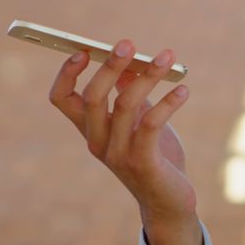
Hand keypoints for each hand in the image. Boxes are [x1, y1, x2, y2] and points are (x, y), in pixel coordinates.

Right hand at [49, 40, 203, 244]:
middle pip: (92, 97)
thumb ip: (129, 93)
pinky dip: (168, 103)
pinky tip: (183, 90)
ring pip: (125, 104)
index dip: (66, 73)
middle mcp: (97, 141)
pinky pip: (151, 124)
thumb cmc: (153, 155)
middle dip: (109, 66)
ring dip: (148, 76)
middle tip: (128, 44)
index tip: (84, 49)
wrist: (168, 201)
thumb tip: (130, 60)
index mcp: (90, 129)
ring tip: (167, 56)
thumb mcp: (138, 120)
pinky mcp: (143, 163)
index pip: (61, 99)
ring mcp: (117, 154)